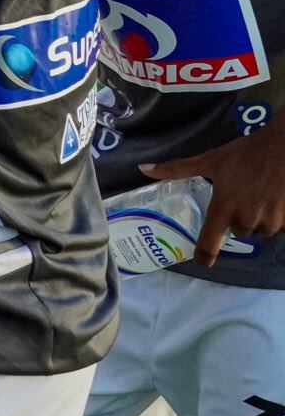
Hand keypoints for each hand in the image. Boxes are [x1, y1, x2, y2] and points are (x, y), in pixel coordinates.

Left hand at [142, 121, 284, 267]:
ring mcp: (270, 223)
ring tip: (258, 196)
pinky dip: (276, 217)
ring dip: (256, 219)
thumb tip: (143, 168)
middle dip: (236, 218)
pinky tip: (275, 199)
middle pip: (237, 231)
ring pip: (258, 230)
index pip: (209, 242)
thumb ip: (177, 169)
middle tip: (240, 197)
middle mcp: (246, 220)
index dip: (204, 254)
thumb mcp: (210, 160)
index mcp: (224, 208)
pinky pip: (278, 227)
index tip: (201, 261)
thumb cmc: (245, 154)